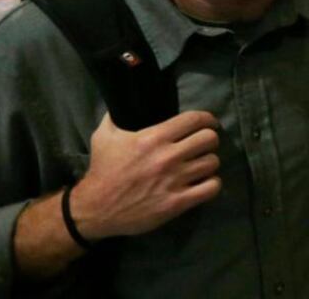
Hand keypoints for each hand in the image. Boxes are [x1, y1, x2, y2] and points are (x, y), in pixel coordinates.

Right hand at [72, 110, 221, 240]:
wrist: (96, 208)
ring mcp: (174, 180)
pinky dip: (212, 184)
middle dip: (210, 140)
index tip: (209, 123)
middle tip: (205, 145)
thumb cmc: (102, 170)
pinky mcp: (177, 203)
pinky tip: (204, 183)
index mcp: (154, 137)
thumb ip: (115, 116)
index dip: (207, 119)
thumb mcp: (103, 136)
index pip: (194, 120)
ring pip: (212, 163)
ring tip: (203, 164)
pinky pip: (211, 188)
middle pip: (209, 139)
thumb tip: (121, 100)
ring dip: (210, 162)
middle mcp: (168, 156)